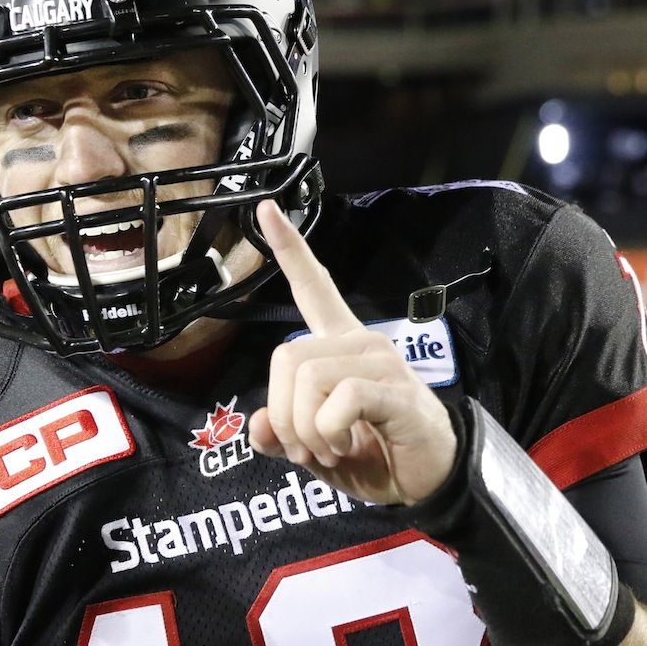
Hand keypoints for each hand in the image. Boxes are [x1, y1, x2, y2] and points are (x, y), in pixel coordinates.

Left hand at [247, 202, 456, 505]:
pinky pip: (340, 399)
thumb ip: (281, 434)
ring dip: (305, 429)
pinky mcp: (395, 389)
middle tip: (305, 446)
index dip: (289, 250)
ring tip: (328, 449)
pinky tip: (344, 446)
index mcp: (339, 345)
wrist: (430, 480)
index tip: (265, 207)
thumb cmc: (374, 455)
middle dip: (283, 413)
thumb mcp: (313, 449)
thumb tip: (257, 426)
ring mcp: (379, 362)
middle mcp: (359, 342)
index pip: (313, 287)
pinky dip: (329, 432)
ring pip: (307, 378)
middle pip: (286, 356)